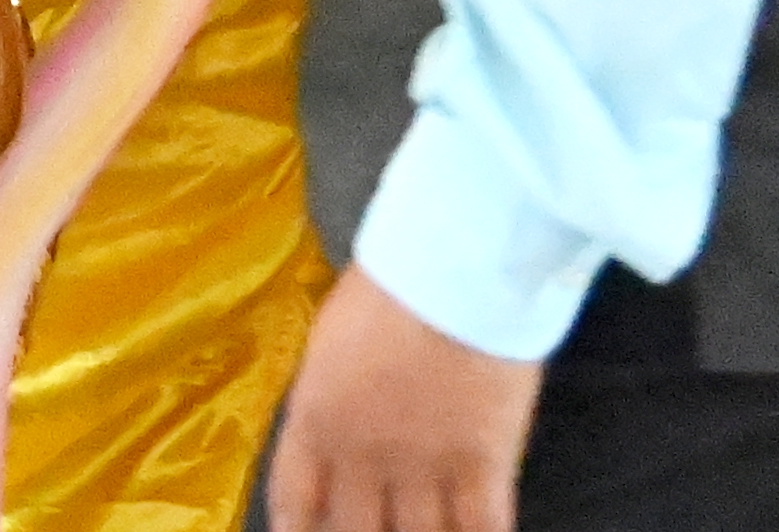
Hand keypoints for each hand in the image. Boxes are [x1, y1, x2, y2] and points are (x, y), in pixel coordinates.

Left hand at [264, 269, 541, 531]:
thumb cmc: (387, 286)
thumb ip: (327, 397)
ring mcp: (424, 468)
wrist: (454, 272)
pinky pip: (481, 530)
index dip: (298, 531)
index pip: (294, 501)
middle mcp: (362, 457)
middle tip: (371, 530)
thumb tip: (330, 426)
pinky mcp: (484, 467)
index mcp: (315, 420)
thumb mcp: (329, 341)